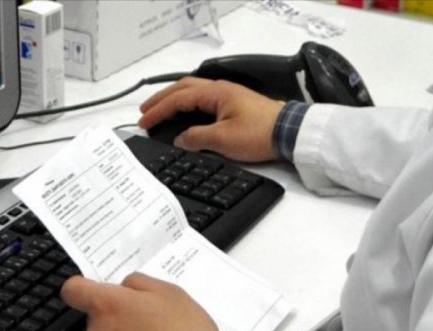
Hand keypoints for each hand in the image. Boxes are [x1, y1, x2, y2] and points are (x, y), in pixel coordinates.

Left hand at [60, 272, 218, 330]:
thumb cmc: (182, 328)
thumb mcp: (167, 291)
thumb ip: (137, 283)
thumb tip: (123, 289)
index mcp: (106, 305)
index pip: (72, 290)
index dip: (83, 288)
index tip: (102, 293)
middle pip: (97, 317)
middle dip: (117, 316)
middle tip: (149, 320)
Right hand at [138, 76, 284, 161]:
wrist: (290, 133)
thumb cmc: (260, 134)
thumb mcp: (223, 139)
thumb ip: (196, 138)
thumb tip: (180, 139)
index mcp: (214, 93)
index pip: (178, 99)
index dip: (158, 110)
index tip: (143, 121)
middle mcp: (220, 90)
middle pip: (182, 88)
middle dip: (161, 99)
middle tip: (144, 111)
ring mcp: (228, 96)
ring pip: (192, 92)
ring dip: (173, 100)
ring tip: (159, 110)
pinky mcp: (235, 106)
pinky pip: (203, 101)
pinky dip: (187, 105)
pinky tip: (184, 115)